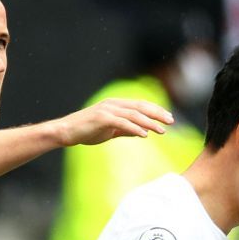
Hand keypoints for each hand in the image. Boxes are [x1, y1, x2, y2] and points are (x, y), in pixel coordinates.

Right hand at [54, 97, 172, 146]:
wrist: (66, 131)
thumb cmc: (86, 131)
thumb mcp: (110, 131)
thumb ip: (125, 130)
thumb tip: (141, 132)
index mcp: (116, 105)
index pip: (140, 105)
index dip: (156, 110)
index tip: (168, 118)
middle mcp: (114, 104)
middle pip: (141, 107)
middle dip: (158, 113)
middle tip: (171, 121)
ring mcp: (108, 110)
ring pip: (134, 114)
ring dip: (150, 122)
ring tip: (162, 130)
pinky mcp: (102, 118)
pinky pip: (122, 123)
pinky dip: (135, 128)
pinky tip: (145, 135)